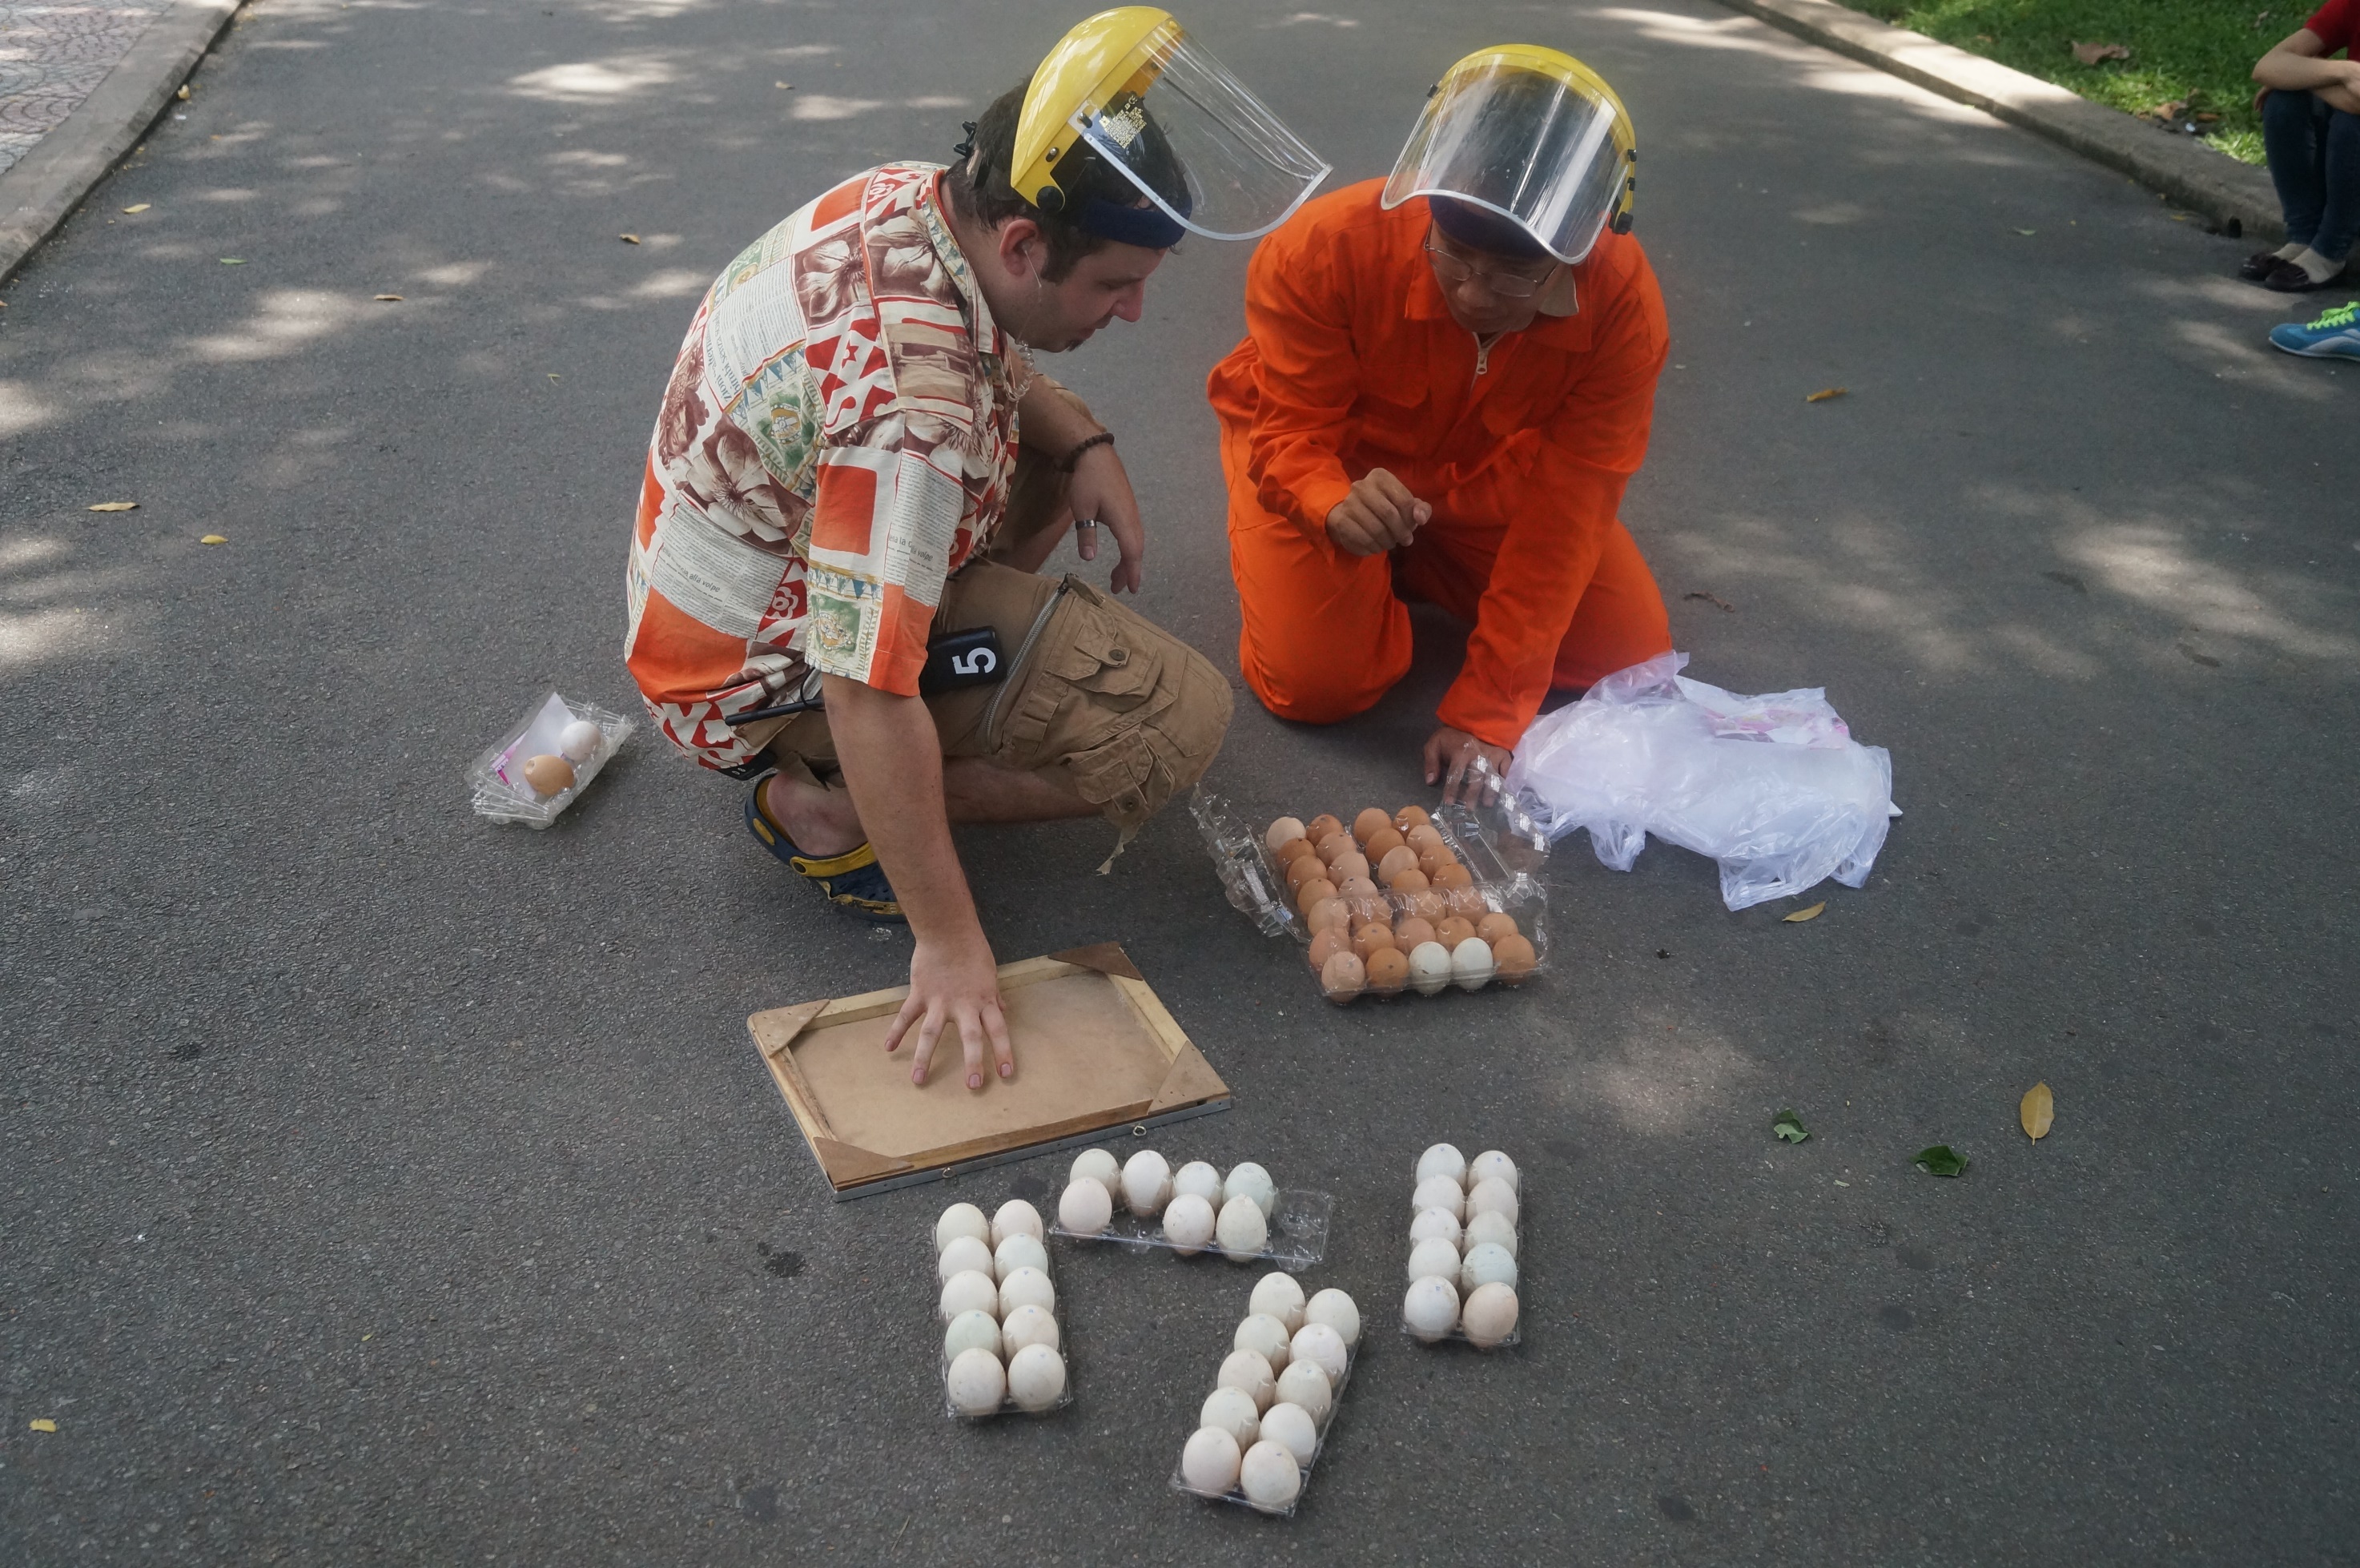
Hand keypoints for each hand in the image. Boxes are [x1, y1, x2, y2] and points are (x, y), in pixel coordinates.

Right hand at [882, 930, 1014, 1091]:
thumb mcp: (990, 974)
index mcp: (984, 1000)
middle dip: (973, 1062)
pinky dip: (896, 1031)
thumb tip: (1002, 1010)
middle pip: (971, 1037)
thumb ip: (994, 996)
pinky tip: (889, 1048)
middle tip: (973, 1086)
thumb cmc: (972, 950)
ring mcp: (939, 1001)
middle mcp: (964, 1005)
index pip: (998, 1030)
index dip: (1003, 1052)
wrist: (948, 931)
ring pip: (932, 1033)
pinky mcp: (920, 994)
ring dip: (924, 1057)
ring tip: (918, 1080)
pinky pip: (906, 1016)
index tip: (1006, 1074)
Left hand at [1066, 442, 1145, 593]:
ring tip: (1117, 575)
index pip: (1131, 552)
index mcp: (1123, 520)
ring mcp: (1132, 512)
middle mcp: (1132, 518)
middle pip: (1136, 550)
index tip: (1130, 589)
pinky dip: (1128, 548)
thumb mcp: (1082, 509)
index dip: (1131, 572)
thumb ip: (1086, 534)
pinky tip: (1121, 552)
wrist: (1095, 453)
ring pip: (1135, 542)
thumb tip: (1090, 559)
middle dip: (1129, 570)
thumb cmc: (1087, 480)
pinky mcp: (1127, 507)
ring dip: (1129, 560)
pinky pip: (1133, 533)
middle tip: (1118, 588)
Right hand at [1325, 468, 1431, 556]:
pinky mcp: (1340, 520)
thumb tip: (1421, 518)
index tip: (1412, 527)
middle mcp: (1362, 485)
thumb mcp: (1406, 505)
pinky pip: (1363, 539)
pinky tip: (1377, 546)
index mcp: (1380, 476)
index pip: (1404, 500)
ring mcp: (1349, 502)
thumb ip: (1421, 509)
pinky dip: (1374, 547)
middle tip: (1405, 541)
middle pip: (1389, 514)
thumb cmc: (1385, 508)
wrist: (1350, 515)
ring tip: (1390, 543)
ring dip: (1388, 541)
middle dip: (1401, 532)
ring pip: (1376, 529)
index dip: (1411, 519)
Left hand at [1423, 725, 1511, 806]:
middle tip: (1469, 808)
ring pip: (1492, 775)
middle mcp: (1477, 753)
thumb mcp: (1433, 746)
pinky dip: (1506, 779)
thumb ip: (1430, 763)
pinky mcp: (1502, 754)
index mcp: (1460, 751)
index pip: (1455, 773)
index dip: (1452, 789)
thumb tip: (1430, 782)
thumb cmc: (1449, 738)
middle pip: (1476, 777)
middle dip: (1473, 794)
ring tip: (1488, 804)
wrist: (1467, 722)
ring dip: (1491, 791)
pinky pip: (1507, 768)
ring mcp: (1491, 754)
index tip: (1449, 803)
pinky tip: (1503, 790)